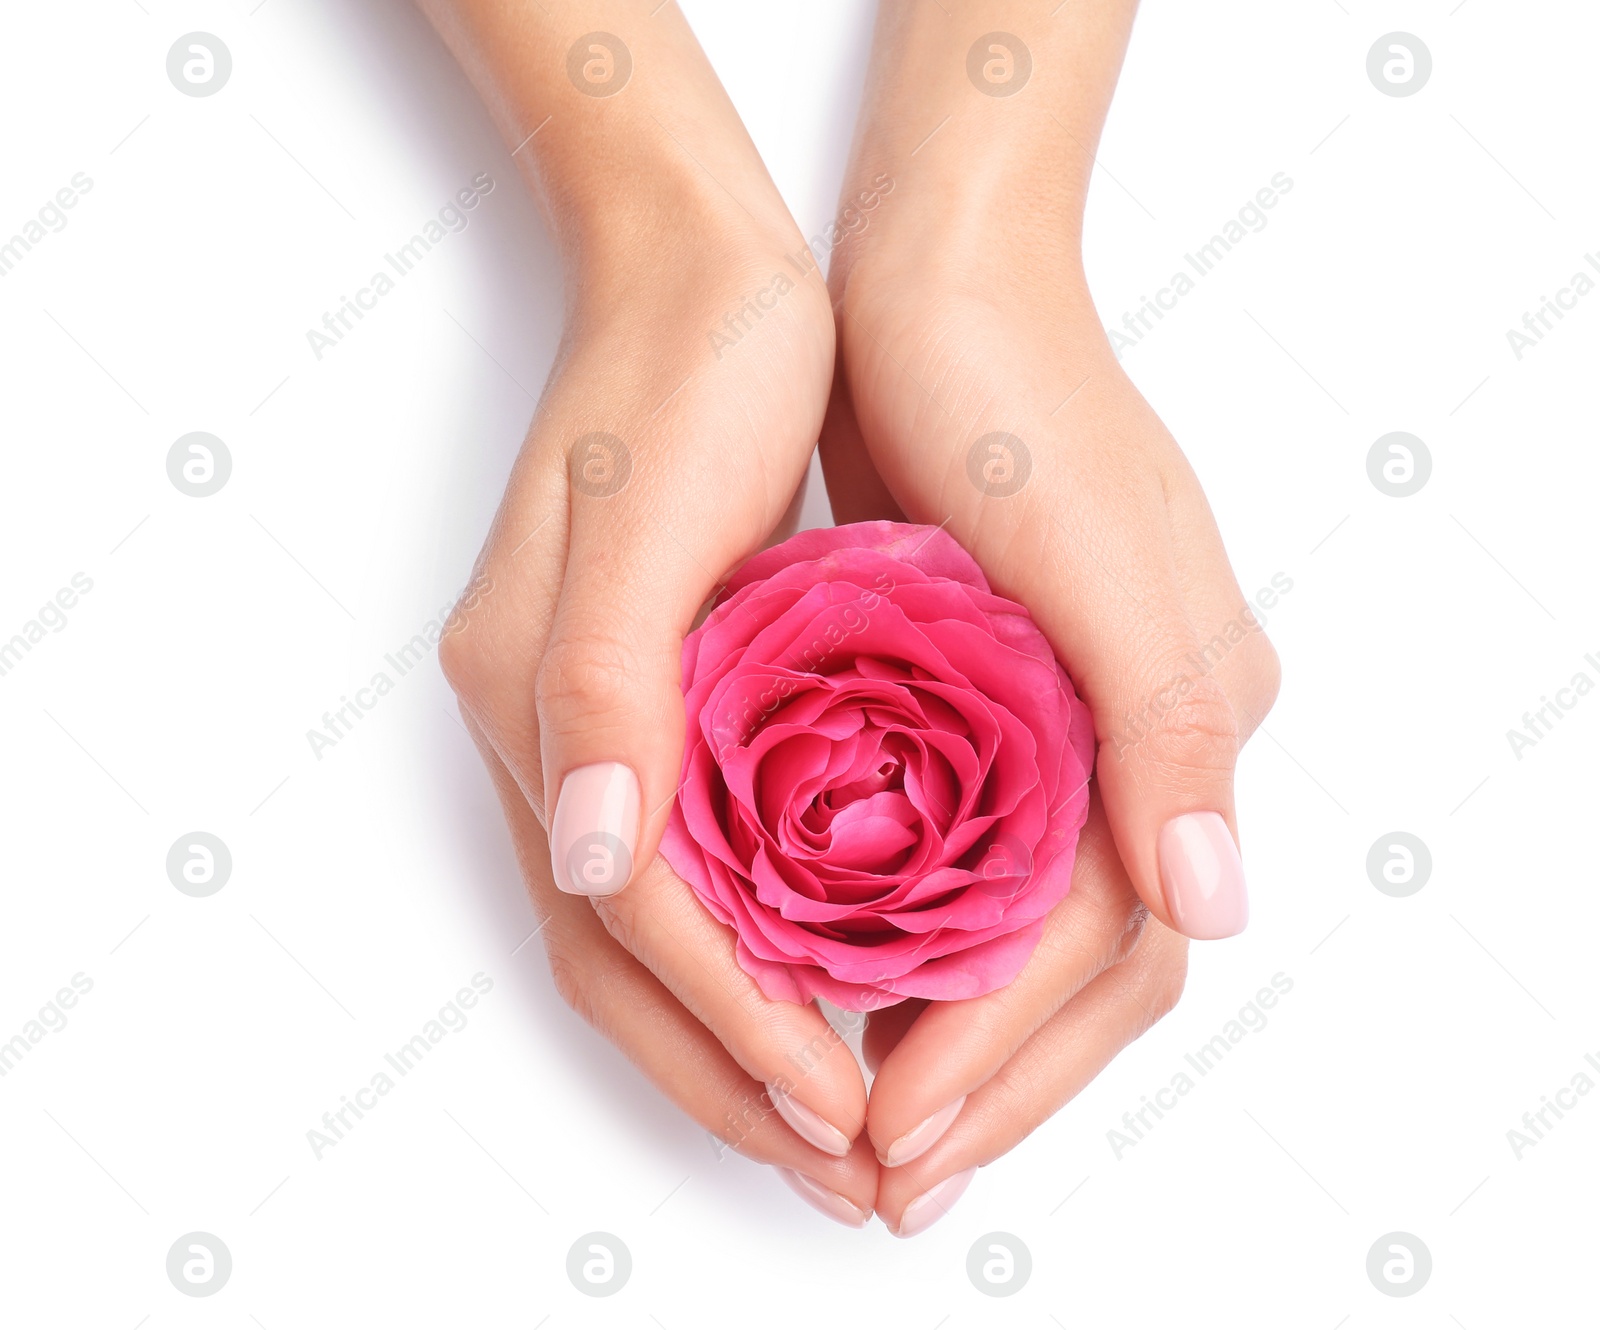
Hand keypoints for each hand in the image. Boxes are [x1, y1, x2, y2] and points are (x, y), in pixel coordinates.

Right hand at [423, 0, 876, 1220]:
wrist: (695, 267)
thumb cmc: (686, 370)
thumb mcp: (646, 513)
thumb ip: (605, 690)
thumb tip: (586, 861)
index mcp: (538, 701)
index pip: (635, 924)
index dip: (732, 1032)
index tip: (838, 1112)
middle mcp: (549, 731)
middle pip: (623, 963)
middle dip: (728, 1080)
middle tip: (841, 1168)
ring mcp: (591, 718)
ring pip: (649, 934)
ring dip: (735, 1037)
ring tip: (836, 1111)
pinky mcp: (647, 693)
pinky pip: (687, 864)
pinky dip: (749, 949)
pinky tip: (826, 977)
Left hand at [814, 0, 1280, 1231]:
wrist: (944, 282)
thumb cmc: (1013, 395)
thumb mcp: (1090, 550)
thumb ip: (1164, 725)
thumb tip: (1217, 903)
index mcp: (1182, 721)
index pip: (1107, 946)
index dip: (1010, 1053)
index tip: (901, 1130)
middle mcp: (1144, 742)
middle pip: (1083, 968)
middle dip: (991, 1080)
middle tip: (886, 1175)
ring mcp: (1075, 728)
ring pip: (1030, 934)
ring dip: (959, 1035)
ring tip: (867, 1115)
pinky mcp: (1001, 704)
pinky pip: (977, 863)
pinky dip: (922, 943)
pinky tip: (851, 984)